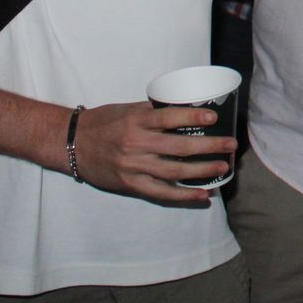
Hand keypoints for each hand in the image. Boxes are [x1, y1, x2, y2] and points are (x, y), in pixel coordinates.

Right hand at [69, 101, 234, 202]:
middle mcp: (135, 143)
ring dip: (202, 171)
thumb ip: (153, 111)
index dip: (192, 116)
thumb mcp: (127, 109)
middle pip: (178, 146)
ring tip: (223, 167)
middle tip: (231, 144)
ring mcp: (133, 166)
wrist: (71, 144)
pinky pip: (160, 192)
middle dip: (209, 146)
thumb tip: (186, 107)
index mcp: (136, 120)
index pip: (169, 117)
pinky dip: (183, 195)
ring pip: (173, 171)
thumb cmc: (103, 122)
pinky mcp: (130, 184)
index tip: (214, 115)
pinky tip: (202, 194)